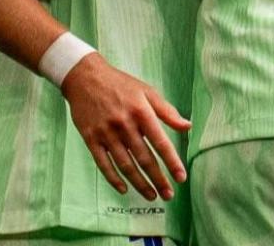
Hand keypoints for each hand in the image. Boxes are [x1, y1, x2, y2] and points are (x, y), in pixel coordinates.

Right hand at [59, 52, 190, 200]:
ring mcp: (106, 134)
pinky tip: (124, 189)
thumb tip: (187, 126)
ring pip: (125, 165)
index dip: (172, 162)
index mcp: (142, 112)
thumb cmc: (121, 85)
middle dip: (158, 179)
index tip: (181, 177)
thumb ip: (167, 111)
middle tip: (169, 195)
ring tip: (151, 195)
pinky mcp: (90, 139)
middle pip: (144, 158)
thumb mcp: (148, 92)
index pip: (161, 143)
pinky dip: (113, 178)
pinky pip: (103, 164)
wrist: (85, 78)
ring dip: (139, 183)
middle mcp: (124, 125)